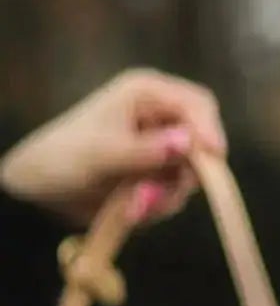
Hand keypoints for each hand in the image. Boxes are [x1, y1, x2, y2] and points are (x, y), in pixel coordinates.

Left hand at [0, 69, 227, 225]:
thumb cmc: (61, 157)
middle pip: (202, 142)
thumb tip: (188, 142)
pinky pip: (175, 193)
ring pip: (191, 174)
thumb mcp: (100, 153)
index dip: (210, 129)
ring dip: (166, 195)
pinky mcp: (158, 176)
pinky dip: (156, 205)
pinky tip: (130, 210)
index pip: (197, 105)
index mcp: (147, 94)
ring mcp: (162, 149)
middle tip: (161, 193)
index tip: (214, 156)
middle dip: (186, 172)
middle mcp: (161, 119)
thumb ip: (145, 150)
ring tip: (132, 207)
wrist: (38, 189)